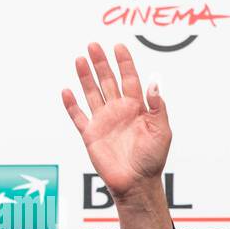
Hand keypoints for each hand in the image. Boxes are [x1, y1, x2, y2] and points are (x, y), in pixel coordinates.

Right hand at [61, 42, 170, 199]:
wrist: (137, 183)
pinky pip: (78, 116)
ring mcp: (104, 121)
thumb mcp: (162, 131)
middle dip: (101, 63)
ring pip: (92, 93)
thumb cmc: (153, 159)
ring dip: (86, 77)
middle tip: (94, 45)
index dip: (124, 63)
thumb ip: (158, 106)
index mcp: (137, 109)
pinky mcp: (91, 134)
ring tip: (80, 59)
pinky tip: (67, 91)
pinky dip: (71, 104)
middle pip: (108, 81)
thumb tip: (155, 81)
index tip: (119, 47)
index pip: (130, 79)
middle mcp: (119, 111)